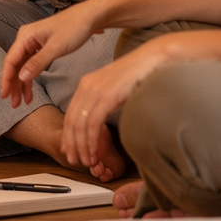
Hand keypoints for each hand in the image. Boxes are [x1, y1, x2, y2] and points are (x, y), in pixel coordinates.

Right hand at [0, 0, 106, 105]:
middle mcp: (26, 39)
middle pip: (15, 65)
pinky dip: (31, 78)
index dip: (6, 79)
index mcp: (25, 36)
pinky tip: (30, 90)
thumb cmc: (74, 27)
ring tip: (23, 102)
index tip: (4, 96)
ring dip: (22, 84)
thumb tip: (21, 77)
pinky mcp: (42, 47)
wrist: (90, 16)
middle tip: (14, 104)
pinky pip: (31, 65)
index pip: (10, 60)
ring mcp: (33, 43)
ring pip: (22, 67)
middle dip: (13, 85)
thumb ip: (38, 63)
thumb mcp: (57, 47)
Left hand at [61, 42, 171, 169]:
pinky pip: (93, 123)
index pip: (70, 114)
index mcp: (86, 83)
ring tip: (87, 161)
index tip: (70, 151)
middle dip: (72, 144)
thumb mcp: (114, 88)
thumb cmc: (138, 75)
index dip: (68, 135)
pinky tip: (94, 152)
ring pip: (80, 124)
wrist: (153, 59)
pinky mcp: (107, 96)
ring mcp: (96, 90)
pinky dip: (91, 140)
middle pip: (71, 121)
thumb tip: (101, 119)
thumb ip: (104, 101)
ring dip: (81, 146)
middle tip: (75, 161)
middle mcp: (87, 85)